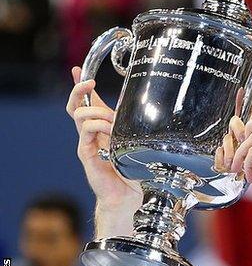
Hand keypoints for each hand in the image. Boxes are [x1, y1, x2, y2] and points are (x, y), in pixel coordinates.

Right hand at [66, 67, 141, 234]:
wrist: (131, 196)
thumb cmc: (138, 170)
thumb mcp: (142, 141)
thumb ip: (144, 127)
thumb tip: (161, 107)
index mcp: (104, 128)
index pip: (88, 103)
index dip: (82, 86)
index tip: (79, 69)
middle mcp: (93, 134)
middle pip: (76, 105)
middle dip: (80, 90)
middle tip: (89, 82)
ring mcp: (88, 143)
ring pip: (80, 115)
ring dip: (97, 112)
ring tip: (112, 120)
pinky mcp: (87, 154)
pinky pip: (86, 133)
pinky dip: (97, 127)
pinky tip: (110, 130)